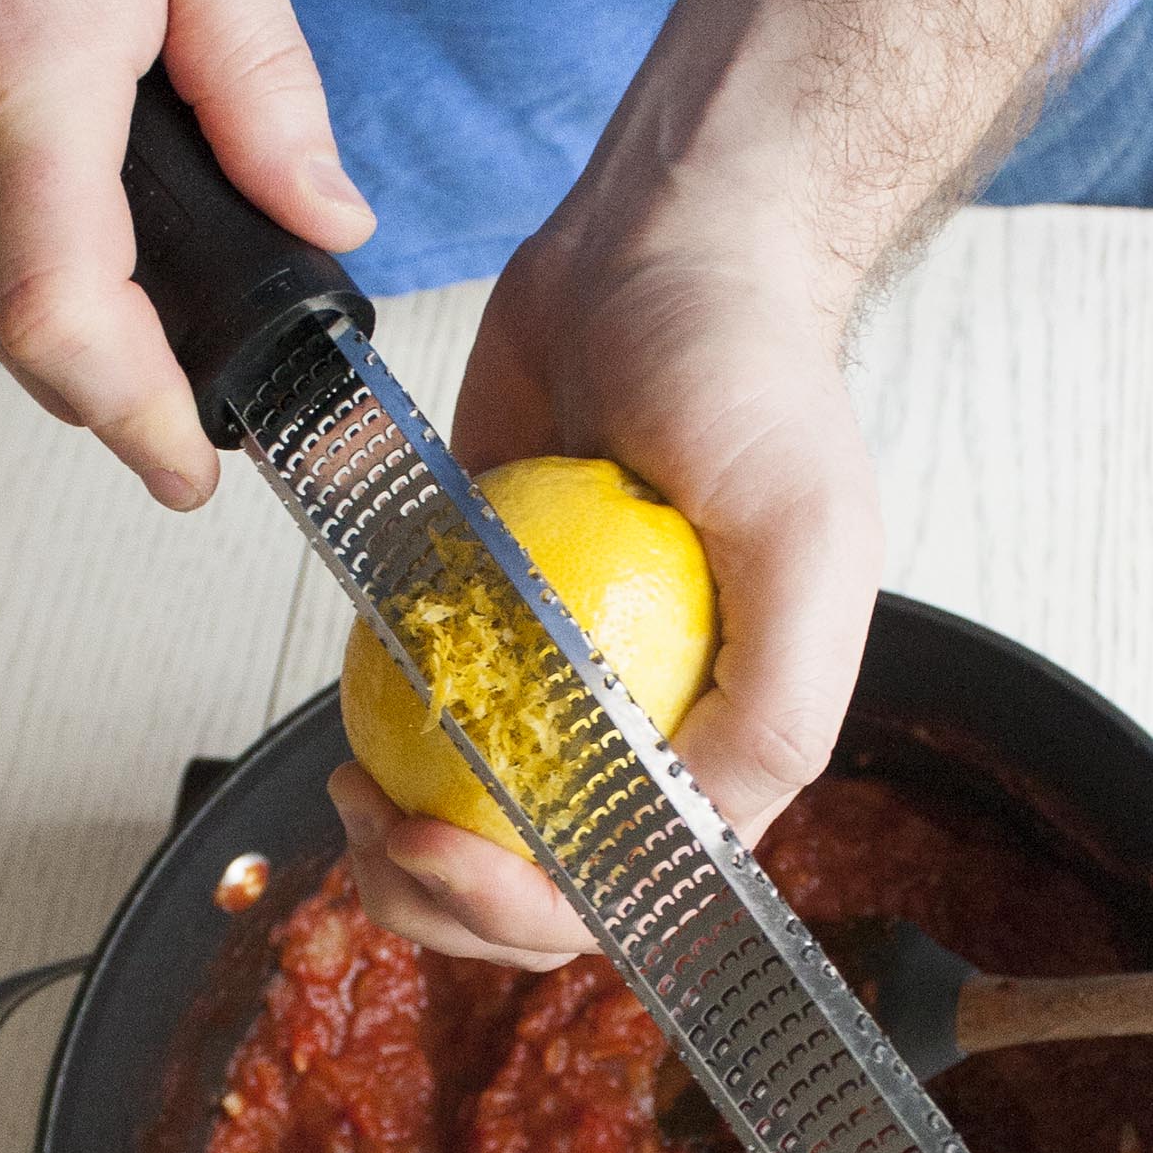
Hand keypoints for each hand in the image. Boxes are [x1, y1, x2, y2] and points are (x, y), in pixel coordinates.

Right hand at [0, 0, 371, 508]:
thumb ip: (264, 80)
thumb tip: (325, 205)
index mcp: (20, 87)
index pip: (67, 328)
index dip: (142, 421)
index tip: (196, 467)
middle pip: (26, 339)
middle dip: (123, 376)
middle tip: (194, 385)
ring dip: (61, 287)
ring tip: (122, 208)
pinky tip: (25, 132)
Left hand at [332, 196, 880, 964]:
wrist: (658, 244)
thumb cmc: (748, 370)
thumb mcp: (803, 531)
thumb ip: (779, 697)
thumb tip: (704, 834)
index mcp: (731, 738)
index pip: (630, 889)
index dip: (527, 908)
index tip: (441, 849)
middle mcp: (647, 727)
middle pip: (538, 884)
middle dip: (443, 898)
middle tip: (371, 825)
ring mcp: (558, 679)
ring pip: (470, 823)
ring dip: (397, 845)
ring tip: (351, 791)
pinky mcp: (484, 615)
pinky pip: (424, 715)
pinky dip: (383, 738)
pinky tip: (350, 714)